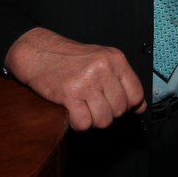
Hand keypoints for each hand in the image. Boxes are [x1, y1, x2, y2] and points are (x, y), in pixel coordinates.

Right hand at [4, 28, 145, 130]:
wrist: (38, 52)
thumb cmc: (69, 59)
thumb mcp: (101, 60)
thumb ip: (122, 81)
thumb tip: (140, 107)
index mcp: (115, 59)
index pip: (136, 94)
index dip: (128, 106)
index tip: (116, 105)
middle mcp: (103, 68)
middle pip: (119, 110)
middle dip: (107, 113)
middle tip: (93, 104)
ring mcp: (86, 81)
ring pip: (103, 120)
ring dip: (92, 119)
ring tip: (82, 107)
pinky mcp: (69, 94)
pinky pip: (83, 123)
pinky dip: (77, 123)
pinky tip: (72, 111)